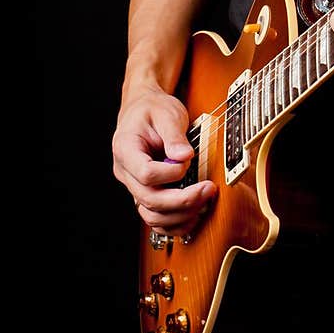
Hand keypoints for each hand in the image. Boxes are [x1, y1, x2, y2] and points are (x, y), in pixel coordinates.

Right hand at [112, 82, 216, 234]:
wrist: (143, 110)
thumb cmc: (153, 110)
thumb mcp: (166, 112)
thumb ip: (174, 134)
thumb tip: (184, 156)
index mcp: (125, 149)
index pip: (145, 173)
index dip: (170, 173)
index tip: (187, 160)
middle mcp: (125, 172)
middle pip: (149, 199)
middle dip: (182, 200)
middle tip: (208, 189)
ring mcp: (134, 185)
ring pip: (151, 215)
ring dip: (179, 215)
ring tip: (204, 201)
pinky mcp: (145, 192)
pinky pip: (155, 218)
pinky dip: (174, 222)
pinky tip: (194, 214)